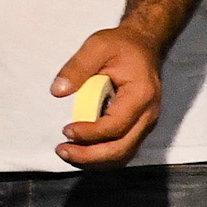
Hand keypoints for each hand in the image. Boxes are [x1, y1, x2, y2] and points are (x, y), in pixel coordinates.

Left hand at [53, 24, 164, 162]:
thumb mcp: (97, 46)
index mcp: (141, 95)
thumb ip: (77, 67)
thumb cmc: (121, 46)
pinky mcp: (139, 128)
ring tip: (67, 153)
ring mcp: (145, 124)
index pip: (116, 126)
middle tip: (62, 150)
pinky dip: (101, 156)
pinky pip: (122, 151)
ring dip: (93, 160)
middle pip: (121, 149)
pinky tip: (81, 150)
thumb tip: (58, 91)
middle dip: (89, 156)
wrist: (143, 46)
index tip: (66, 130)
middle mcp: (148, 115)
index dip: (90, 134)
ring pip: (122, 155)